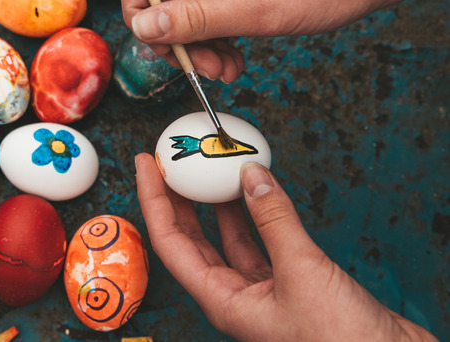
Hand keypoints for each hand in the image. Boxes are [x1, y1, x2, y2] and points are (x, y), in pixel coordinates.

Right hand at [121, 0, 449, 82]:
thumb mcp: (258, 8)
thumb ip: (196, 19)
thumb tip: (143, 27)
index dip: (138, 9)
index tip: (155, 45)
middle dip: (178, 38)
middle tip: (201, 70)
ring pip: (190, 9)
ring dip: (201, 45)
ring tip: (226, 70)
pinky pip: (215, 11)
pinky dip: (219, 38)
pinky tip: (235, 60)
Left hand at [134, 153, 436, 340]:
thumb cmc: (340, 341)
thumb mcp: (302, 272)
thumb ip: (275, 221)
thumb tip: (251, 176)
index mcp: (221, 300)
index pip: (170, 242)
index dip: (153, 200)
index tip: (144, 165)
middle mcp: (233, 295)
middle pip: (190, 239)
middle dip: (177, 199)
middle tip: (168, 161)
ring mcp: (260, 290)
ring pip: (226, 239)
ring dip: (216, 204)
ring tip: (207, 169)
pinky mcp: (288, 284)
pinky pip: (260, 242)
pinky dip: (255, 215)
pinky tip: (253, 192)